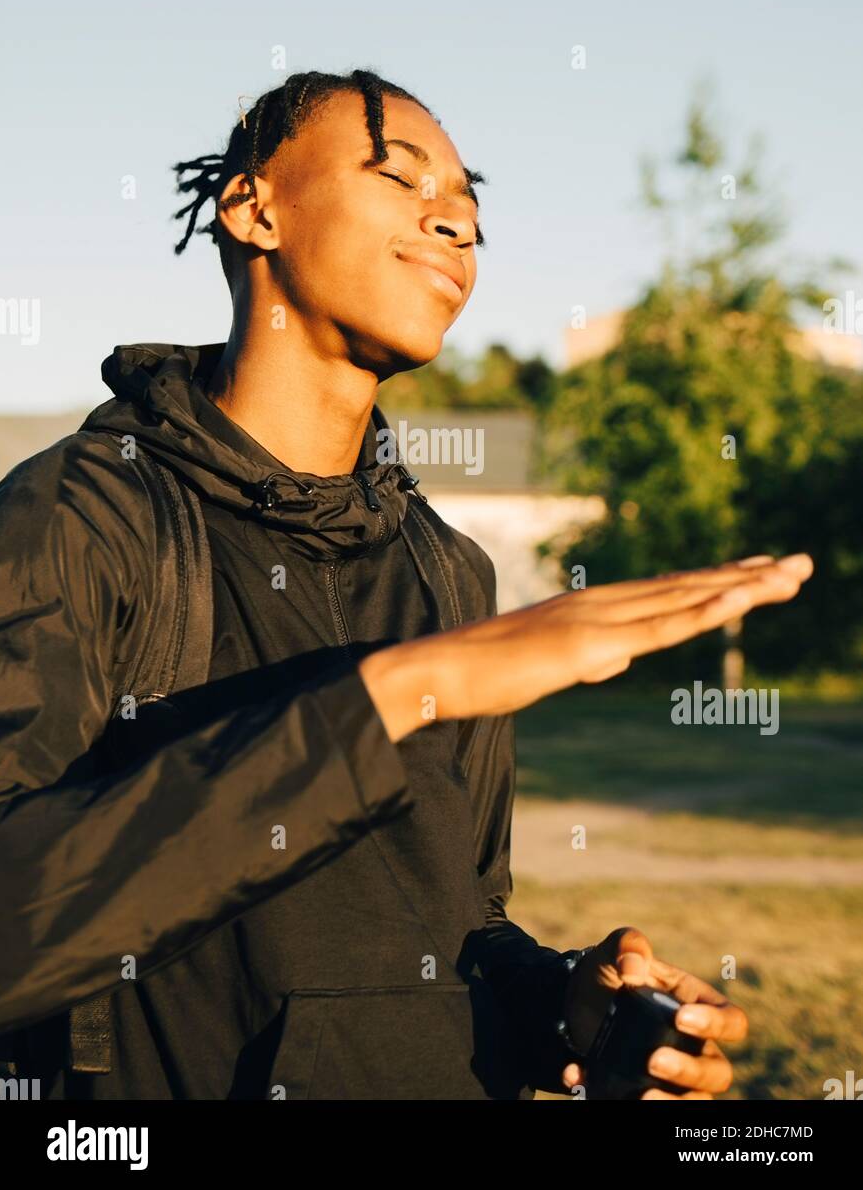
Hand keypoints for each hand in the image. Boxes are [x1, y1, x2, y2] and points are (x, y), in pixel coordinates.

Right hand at [359, 552, 813, 740]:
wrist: (440, 671)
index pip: (670, 592)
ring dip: (740, 586)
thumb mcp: (551, 666)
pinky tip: (738, 599)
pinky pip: (658, 629)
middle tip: (800, 564)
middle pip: (688, 588)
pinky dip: (702, 611)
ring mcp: (599, 619)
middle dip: (747, 577)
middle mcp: (604, 603)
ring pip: (683, 600)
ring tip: (789, 575)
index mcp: (596, 609)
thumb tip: (618, 657)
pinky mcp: (590, 643)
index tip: (762, 574)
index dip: (718, 581)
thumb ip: (590, 656)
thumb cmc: (487, 674)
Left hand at [560, 927, 746, 1099]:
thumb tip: (632, 968)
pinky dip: (612, 1098)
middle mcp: (693, 1045)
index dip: (716, 1024)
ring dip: (672, 1103)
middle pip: (717, 1072)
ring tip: (642, 1096)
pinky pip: (641, 1104)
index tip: (681, 1018)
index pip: (732, 1021)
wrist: (578, 998)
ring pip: (694, 1100)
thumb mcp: (616, 949)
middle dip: (690, 1071)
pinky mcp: (644, 1090)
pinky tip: (580, 1077)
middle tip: (654, 1060)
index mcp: (697, 1005)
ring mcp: (672, 1074)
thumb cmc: (611, 970)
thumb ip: (628, 945)